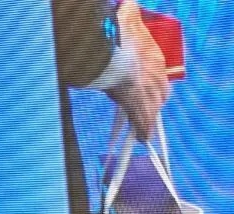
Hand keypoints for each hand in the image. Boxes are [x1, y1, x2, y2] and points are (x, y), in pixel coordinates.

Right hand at [110, 0, 169, 139]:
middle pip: (161, 94)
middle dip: (155, 101)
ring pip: (153, 110)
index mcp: (154, 58)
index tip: (146, 87)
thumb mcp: (128, 21)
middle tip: (148, 109)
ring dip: (149, 119)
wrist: (114, 57)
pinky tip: (144, 139)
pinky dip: (144, 131)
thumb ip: (129, 12)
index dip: (154, 83)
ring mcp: (148, 92)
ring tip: (147, 131)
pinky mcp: (138, 107)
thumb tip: (128, 2)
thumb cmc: (118, 39)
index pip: (159, 75)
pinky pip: (143, 122)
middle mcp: (156, 77)